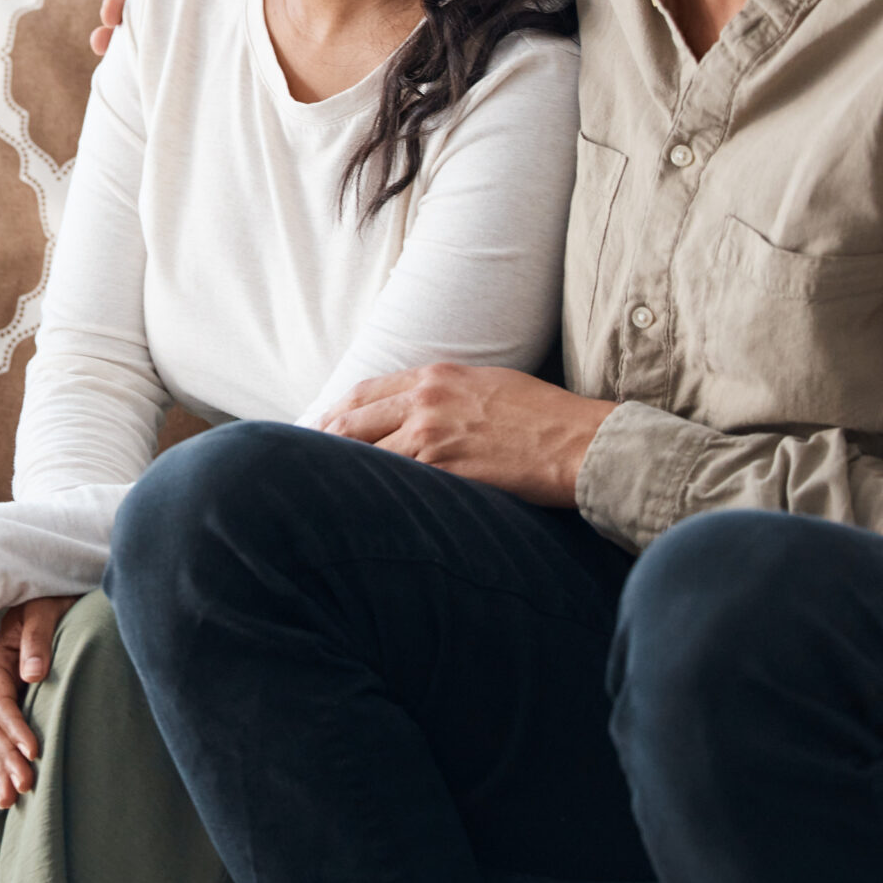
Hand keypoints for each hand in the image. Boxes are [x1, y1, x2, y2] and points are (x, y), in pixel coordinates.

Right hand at [0, 594, 78, 806]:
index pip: (0, 702)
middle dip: (8, 757)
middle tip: (27, 784)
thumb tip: (32, 674)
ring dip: (5, 766)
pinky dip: (6, 759)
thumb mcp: (42, 609)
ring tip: (14, 799)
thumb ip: (37, 640)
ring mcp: (2, 691)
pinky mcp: (14, 698)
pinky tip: (9, 787)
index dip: (15, 728)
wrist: (51, 589)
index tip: (33, 750)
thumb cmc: (48, 596)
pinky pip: (5, 734)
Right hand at [90, 0, 253, 53]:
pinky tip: (121, 66)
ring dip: (112, 31)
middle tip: (108, 22)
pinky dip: (132, 54)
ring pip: (136, 19)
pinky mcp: (180, 39)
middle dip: (114, 2)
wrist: (296, 2)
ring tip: (101, 48)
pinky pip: (152, 45)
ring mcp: (175, 12)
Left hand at [320, 365, 616, 507]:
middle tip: (302, 463)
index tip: (318, 429)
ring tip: (319, 492)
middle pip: (351, 420)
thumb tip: (416, 412)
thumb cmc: (545, 416)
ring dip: (341, 472)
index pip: (365, 392)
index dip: (335, 413)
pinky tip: (356, 507)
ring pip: (365, 453)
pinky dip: (371, 492)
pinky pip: (392, 482)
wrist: (581, 443)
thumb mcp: (488, 385)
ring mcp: (432, 435)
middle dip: (322, 442)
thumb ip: (446, 394)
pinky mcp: (445, 470)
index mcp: (437, 376)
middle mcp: (426, 400)